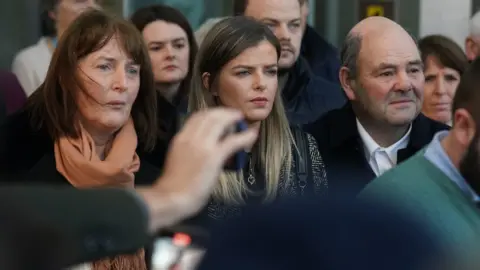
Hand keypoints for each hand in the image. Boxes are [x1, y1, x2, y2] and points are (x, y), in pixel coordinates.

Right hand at [140, 108, 256, 230]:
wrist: (172, 197)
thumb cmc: (174, 185)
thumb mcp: (177, 159)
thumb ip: (189, 150)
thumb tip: (203, 149)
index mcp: (181, 138)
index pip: (197, 117)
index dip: (211, 113)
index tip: (219, 114)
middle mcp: (191, 138)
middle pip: (210, 115)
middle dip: (224, 112)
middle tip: (234, 114)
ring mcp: (203, 145)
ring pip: (221, 122)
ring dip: (233, 118)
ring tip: (242, 120)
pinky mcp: (214, 156)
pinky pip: (233, 141)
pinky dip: (245, 136)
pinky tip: (252, 135)